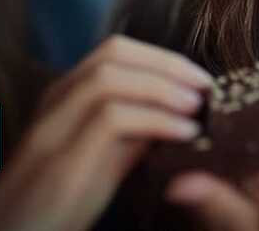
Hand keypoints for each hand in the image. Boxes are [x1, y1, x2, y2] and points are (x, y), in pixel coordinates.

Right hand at [0, 35, 212, 230]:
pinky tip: (184, 134)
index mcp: (64, 98)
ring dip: (162, 87)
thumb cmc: (54, 207)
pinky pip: (109, 121)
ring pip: (107, 80)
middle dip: (168, 64)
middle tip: (207, 88)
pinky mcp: (58, 165)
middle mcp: (54, 105)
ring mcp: (52, 132)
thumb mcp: (100, 160)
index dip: (163, 57)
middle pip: (113, 54)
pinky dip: (155, 120)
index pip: (115, 51)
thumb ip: (131, 132)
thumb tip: (176, 111)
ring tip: (197, 108)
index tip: (200, 78)